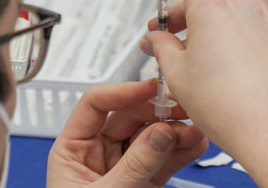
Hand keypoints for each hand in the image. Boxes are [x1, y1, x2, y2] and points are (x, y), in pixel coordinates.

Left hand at [47, 79, 207, 187]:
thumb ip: (133, 166)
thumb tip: (158, 134)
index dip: (123, 92)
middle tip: (182, 110)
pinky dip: (181, 152)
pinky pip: (163, 160)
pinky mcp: (142, 182)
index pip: (95, 105)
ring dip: (175, 132)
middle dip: (157, 113)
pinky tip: (196, 145)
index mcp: (72, 149)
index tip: (150, 89)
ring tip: (195, 131)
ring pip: (150, 137)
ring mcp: (122, 166)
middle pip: (128, 117)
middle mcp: (96, 153)